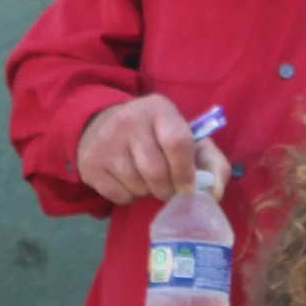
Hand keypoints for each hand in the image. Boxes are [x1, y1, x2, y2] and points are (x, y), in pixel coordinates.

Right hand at [75, 94, 200, 204]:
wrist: (100, 124)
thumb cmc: (154, 133)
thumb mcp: (183, 133)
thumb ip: (210, 159)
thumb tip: (214, 191)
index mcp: (158, 109)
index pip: (177, 142)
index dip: (186, 171)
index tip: (188, 186)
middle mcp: (129, 121)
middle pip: (156, 171)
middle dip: (168, 188)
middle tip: (169, 189)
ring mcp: (106, 143)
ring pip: (137, 185)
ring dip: (148, 192)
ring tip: (148, 181)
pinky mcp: (90, 165)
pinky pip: (119, 195)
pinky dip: (130, 196)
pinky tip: (129, 182)